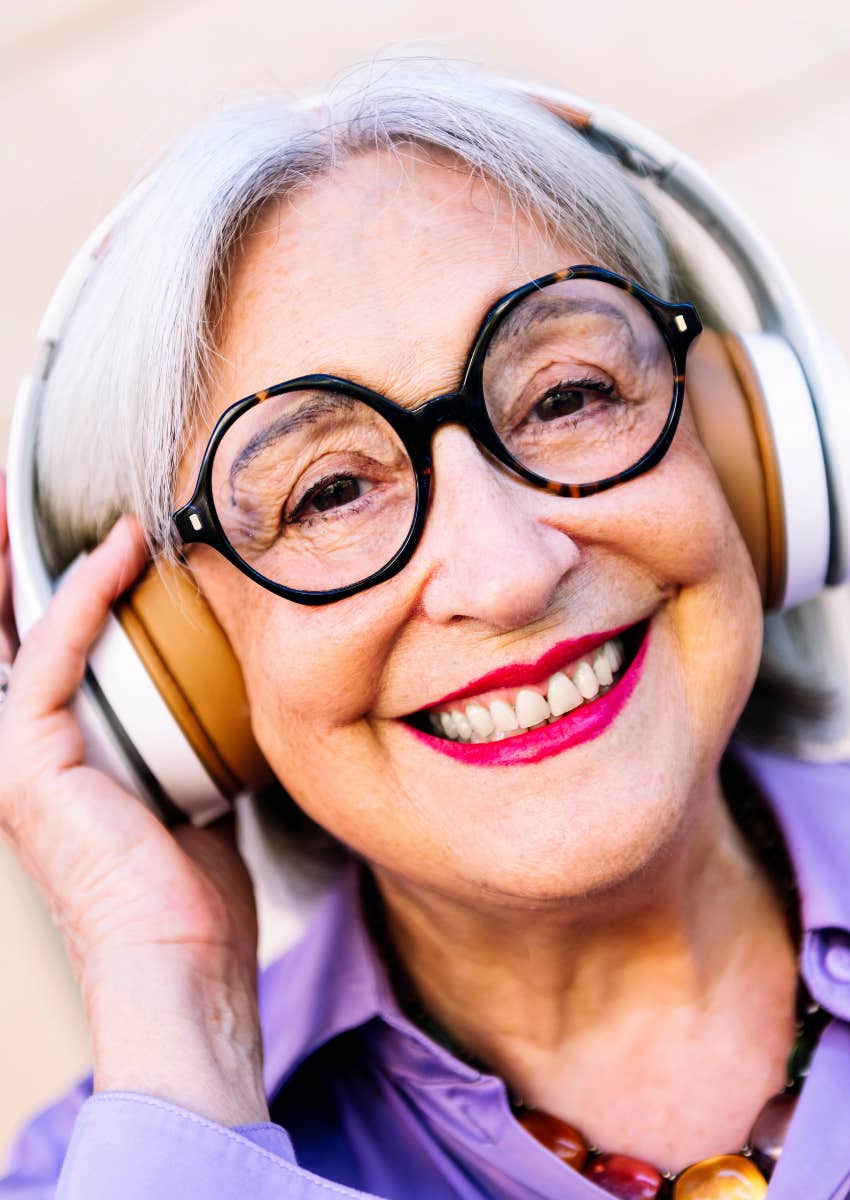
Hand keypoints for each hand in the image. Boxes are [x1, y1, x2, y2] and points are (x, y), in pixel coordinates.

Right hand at [0, 473, 268, 1124]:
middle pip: (2, 626)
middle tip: (28, 487)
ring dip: (31, 551)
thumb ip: (186, 734)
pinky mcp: (24, 760)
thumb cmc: (190, 889)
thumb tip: (225, 687)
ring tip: (54, 487)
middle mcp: (15, 749)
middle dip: (12, 555)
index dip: (47, 583)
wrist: (180, 959)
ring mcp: (10, 754)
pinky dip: (88, 595)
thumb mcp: (188, 789)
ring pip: (10, 624)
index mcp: (50, 756)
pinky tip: (123, 548)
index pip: (33, 647)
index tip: (91, 526)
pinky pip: (54, 652)